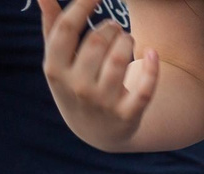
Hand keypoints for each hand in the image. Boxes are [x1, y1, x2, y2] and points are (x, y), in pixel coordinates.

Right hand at [38, 0, 159, 149]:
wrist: (95, 132)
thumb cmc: (74, 83)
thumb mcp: (58, 61)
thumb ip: (52, 27)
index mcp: (55, 68)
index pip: (66, 29)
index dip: (82, 5)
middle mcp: (76, 86)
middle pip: (96, 42)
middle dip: (109, 28)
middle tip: (115, 27)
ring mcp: (102, 102)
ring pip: (120, 59)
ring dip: (127, 41)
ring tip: (127, 38)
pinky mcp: (128, 115)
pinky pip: (145, 89)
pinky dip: (152, 68)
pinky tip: (152, 53)